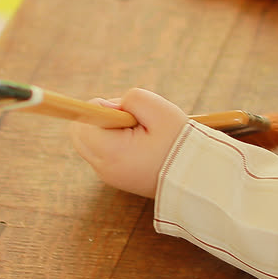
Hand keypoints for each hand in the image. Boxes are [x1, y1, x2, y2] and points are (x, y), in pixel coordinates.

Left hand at [68, 88, 187, 199]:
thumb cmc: (181, 144)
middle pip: (79, 133)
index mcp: (112, 152)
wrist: (199, 180)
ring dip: (109, 131)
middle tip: (132, 121)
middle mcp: (104, 168)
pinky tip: (141, 146)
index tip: (123, 111)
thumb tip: (108, 106)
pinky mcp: (116, 178)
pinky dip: (115, 144)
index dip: (99, 107)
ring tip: (140, 134)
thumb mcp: (160, 109)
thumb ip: (130, 98)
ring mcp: (108, 176)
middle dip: (100, 118)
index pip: (81, 121)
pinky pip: (103, 154)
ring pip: (91, 143)